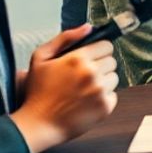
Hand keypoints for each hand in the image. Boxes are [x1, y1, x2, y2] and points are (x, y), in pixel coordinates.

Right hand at [10, 24, 117, 152]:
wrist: (37, 125)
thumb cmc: (37, 92)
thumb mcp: (40, 58)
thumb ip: (64, 38)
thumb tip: (88, 27)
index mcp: (79, 59)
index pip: (107, 46)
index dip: (98, 52)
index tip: (89, 59)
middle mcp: (93, 73)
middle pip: (112, 61)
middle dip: (100, 66)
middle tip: (83, 77)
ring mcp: (100, 91)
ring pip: (114, 78)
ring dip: (103, 82)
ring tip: (83, 90)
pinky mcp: (105, 107)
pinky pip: (114, 95)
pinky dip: (103, 98)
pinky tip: (86, 102)